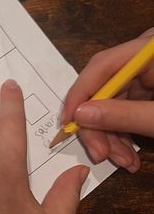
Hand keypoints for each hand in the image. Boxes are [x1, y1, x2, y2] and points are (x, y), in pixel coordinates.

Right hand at [61, 28, 153, 170]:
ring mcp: (152, 78)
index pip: (103, 65)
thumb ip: (123, 115)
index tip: (68, 123)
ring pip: (114, 107)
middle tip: (100, 155)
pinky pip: (129, 114)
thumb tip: (81, 115)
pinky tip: (131, 158)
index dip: (80, 95)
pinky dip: (126, 137)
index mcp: (153, 50)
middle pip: (106, 89)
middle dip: (100, 126)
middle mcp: (149, 59)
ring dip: (113, 138)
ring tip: (124, 163)